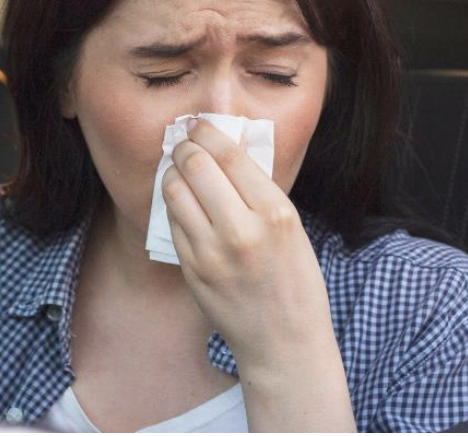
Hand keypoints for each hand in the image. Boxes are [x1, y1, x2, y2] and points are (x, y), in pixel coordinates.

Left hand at [161, 116, 355, 431]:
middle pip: (197, 166)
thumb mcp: (292, 228)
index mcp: (276, 214)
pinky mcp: (192, 271)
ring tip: (179, 170)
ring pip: (176, 192)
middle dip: (185, 147)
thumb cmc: (295, 281)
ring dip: (173, 174)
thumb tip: (225, 149)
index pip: (229, 156)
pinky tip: (182, 203)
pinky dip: (174, 207)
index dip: (208, 132)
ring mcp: (212, 253)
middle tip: (184, 143)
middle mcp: (242, 231)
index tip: (200, 125)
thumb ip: (260, 191)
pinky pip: (173, 224)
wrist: (284, 343)